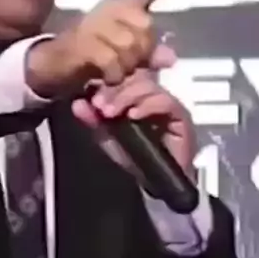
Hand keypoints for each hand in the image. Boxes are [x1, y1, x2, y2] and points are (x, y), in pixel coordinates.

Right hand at [26, 0, 180, 96]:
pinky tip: (108, 78)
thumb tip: (171, 58)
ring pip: (128, 44)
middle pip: (144, 25)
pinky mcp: (83, 43)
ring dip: (127, 66)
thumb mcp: (123, 55)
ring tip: (117, 73)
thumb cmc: (90, 56)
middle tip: (131, 65)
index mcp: (119, 7)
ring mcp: (94, 24)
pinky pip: (111, 59)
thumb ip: (147, 54)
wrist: (53, 63)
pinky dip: (114, 73)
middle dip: (143, 52)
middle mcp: (108, 9)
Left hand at [71, 67, 195, 177]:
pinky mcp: (180, 115)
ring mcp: (167, 103)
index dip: (106, 83)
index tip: (90, 97)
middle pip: (135, 77)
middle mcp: (151, 95)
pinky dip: (148, 106)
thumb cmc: (132, 158)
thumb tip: (78, 103)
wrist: (153, 182)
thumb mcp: (107, 137)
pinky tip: (133, 115)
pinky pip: (166, 102)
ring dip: (127, 97)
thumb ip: (93, 120)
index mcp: (133, 95)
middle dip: (114, 90)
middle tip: (99, 105)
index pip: (122, 76)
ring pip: (148, 86)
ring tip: (111, 112)